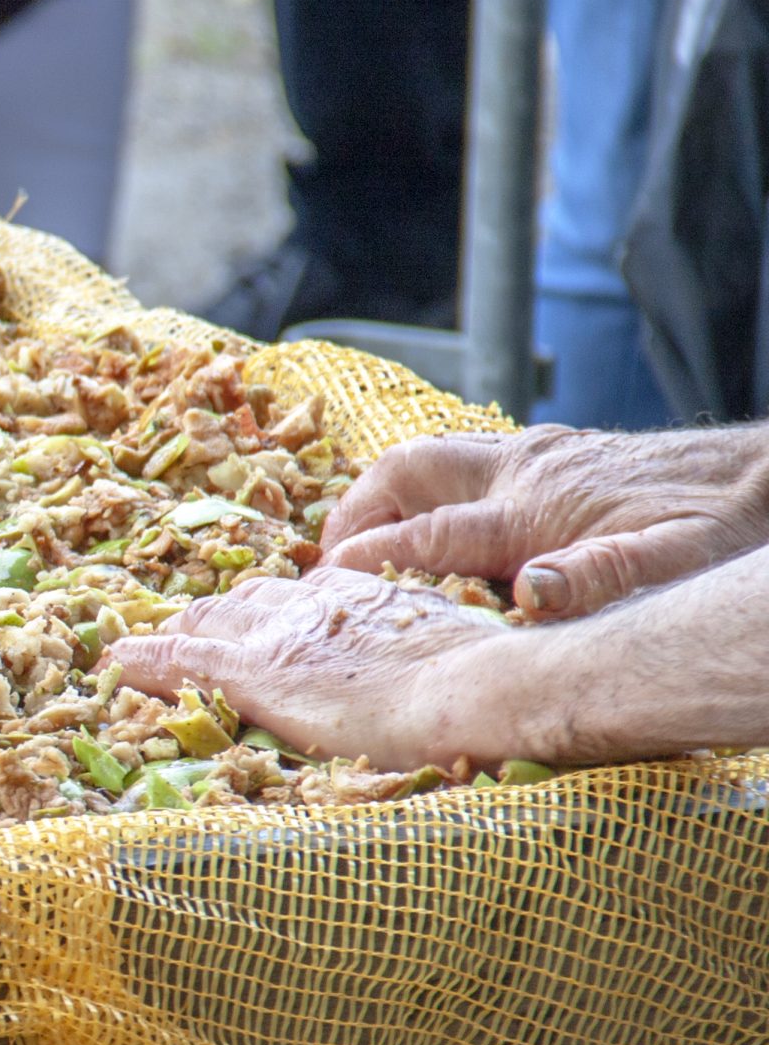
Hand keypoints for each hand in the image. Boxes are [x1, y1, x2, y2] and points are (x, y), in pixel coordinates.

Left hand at [107, 573, 534, 770]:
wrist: (484, 689)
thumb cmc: (496, 684)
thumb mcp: (470, 655)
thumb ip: (447, 657)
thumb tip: (472, 676)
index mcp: (373, 597)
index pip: (313, 592)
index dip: (285, 607)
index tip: (270, 619)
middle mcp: (320, 605)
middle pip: (254, 601)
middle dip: (223, 615)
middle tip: (196, 629)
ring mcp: (284, 638)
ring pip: (210, 624)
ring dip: (180, 634)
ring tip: (149, 646)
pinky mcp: (257, 675)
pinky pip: (182, 661)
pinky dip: (145, 660)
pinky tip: (116, 664)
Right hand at [320, 424, 768, 617]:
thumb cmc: (723, 528)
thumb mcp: (672, 564)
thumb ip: (597, 578)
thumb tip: (527, 595)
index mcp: (535, 511)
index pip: (422, 535)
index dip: (364, 561)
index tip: (320, 587)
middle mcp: (524, 471)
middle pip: (405, 473)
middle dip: (354, 512)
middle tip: (329, 560)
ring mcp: (538, 454)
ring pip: (429, 457)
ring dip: (384, 493)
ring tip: (363, 538)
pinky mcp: (557, 449)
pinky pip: (464, 457)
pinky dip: (426, 485)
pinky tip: (436, 516)